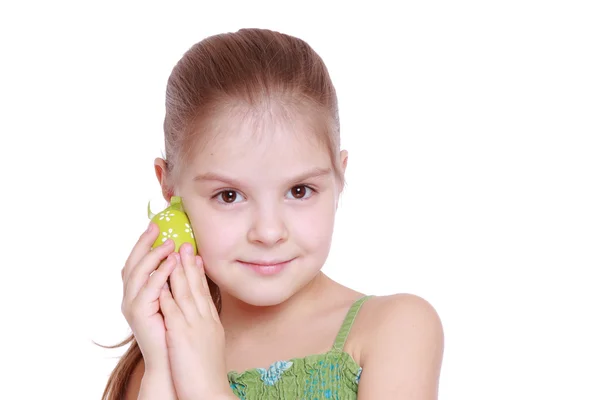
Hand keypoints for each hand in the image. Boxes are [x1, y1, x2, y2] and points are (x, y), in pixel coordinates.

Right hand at [120, 222, 177, 375]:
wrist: (170, 359)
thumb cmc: (174, 330)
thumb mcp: (173, 300)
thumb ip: (174, 280)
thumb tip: (185, 256)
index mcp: (137, 292)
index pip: (138, 262)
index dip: (145, 244)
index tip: (157, 227)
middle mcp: (130, 296)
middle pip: (132, 263)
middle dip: (144, 243)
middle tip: (157, 227)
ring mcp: (131, 305)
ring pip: (138, 273)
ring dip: (154, 256)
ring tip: (170, 244)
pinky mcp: (138, 313)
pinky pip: (149, 288)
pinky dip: (160, 273)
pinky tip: (171, 263)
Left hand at [159, 242, 230, 399]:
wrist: (209, 392)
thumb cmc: (207, 373)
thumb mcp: (209, 343)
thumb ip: (203, 327)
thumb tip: (199, 318)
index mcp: (210, 322)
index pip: (204, 291)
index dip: (198, 272)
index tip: (194, 256)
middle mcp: (204, 319)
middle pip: (197, 286)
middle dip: (189, 264)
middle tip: (185, 244)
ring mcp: (193, 325)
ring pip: (185, 292)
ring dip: (178, 271)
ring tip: (172, 253)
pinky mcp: (181, 334)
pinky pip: (173, 309)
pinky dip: (167, 293)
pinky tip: (161, 281)